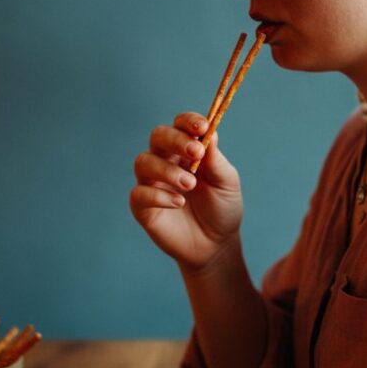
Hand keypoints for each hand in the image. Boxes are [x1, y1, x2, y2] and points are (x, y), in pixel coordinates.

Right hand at [130, 112, 242, 271]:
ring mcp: (152, 183)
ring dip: (167, 170)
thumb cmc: (222, 209)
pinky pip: (139, 193)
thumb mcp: (227, 184)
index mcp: (187, 150)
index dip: (188, 121)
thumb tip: (209, 134)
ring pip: (144, 162)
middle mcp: (166, 161)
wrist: (216, 246)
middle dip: (175, 139)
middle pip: (158, 136)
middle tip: (196, 153)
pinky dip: (159, 195)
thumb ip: (216, 161)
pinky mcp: (142, 207)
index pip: (180, 125)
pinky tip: (178, 202)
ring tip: (190, 185)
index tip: (202, 127)